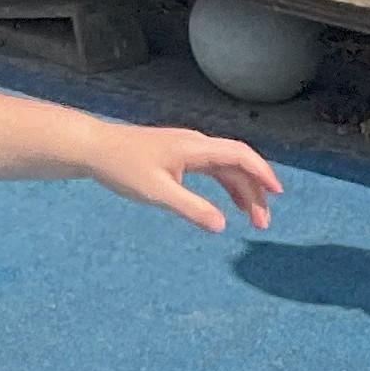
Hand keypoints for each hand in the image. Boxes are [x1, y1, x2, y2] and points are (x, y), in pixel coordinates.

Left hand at [88, 123, 279, 233]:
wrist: (92, 148)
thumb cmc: (122, 167)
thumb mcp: (157, 192)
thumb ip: (191, 208)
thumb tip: (222, 225)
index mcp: (195, 148)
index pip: (240, 155)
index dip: (262, 173)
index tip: (277, 194)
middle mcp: (196, 144)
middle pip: (237, 164)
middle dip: (255, 192)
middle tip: (262, 223)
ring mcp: (187, 149)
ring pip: (226, 168)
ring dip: (242, 191)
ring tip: (252, 218)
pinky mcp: (178, 156)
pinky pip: (212, 170)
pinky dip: (226, 186)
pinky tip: (228, 205)